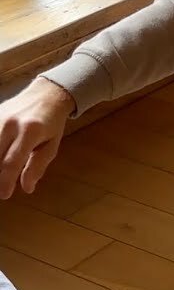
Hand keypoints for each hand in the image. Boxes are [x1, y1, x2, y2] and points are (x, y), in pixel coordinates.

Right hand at [0, 77, 73, 197]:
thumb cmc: (52, 123)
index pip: (11, 162)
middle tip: (1, 188)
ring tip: (2, 174)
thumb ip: (38, 165)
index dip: (5, 181)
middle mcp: (10, 124)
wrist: (46, 94)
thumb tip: (26, 188)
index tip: (5, 195)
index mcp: (30, 131)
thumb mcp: (52, 144)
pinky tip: (0, 160)